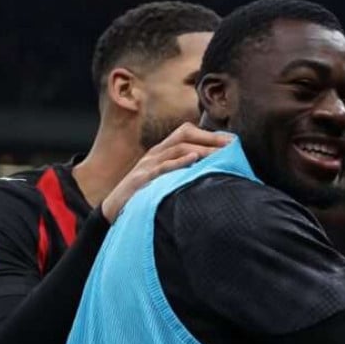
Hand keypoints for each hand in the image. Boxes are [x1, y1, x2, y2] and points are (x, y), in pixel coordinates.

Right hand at [102, 124, 232, 220]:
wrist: (113, 210)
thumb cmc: (142, 195)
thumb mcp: (163, 178)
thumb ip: (182, 170)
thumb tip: (210, 171)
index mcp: (161, 152)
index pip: (186, 133)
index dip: (209, 134)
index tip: (231, 140)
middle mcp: (155, 154)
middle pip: (184, 135)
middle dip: (209, 137)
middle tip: (231, 145)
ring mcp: (147, 165)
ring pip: (177, 149)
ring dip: (201, 149)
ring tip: (221, 153)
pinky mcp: (142, 179)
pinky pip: (161, 167)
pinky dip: (179, 162)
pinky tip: (194, 159)